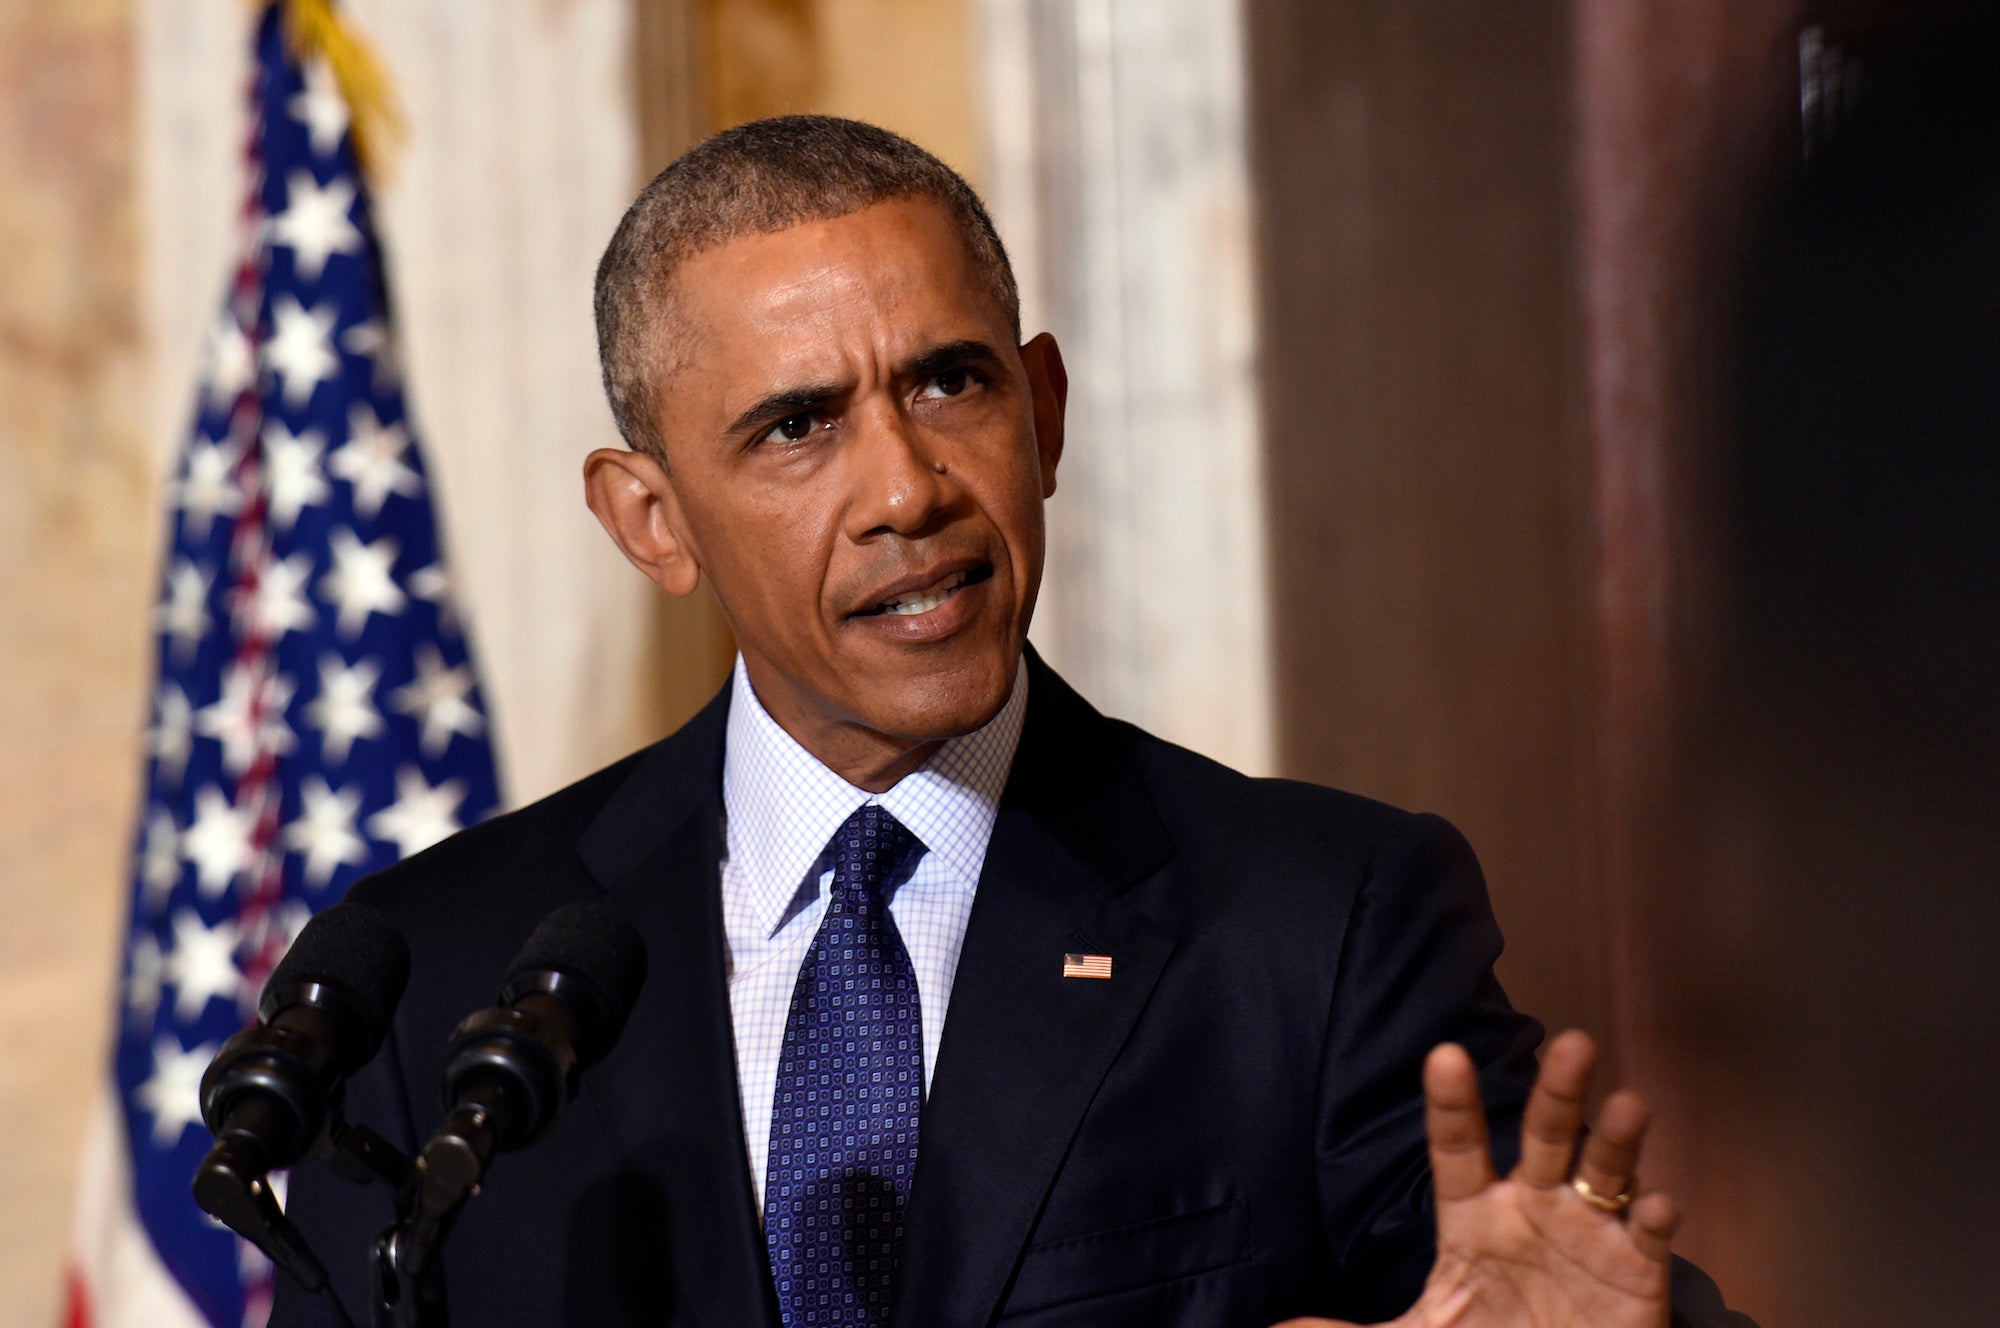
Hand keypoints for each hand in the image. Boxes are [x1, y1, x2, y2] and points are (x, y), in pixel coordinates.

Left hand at [1275, 1030, 1677, 1327]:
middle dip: (1559, 1090)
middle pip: (1546, 1135)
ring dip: (1618, 1138)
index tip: (1442, 1054)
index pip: (1457, 1148)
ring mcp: (1590, 1233)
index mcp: (1476, 1213)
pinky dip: (1656, 1220)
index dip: (1451, 1106)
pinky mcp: (1638, 1271)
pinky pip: (1648, 1236)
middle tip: (1572, 1042)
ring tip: (1627, 1104)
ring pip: (1607, 1169)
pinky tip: (1658, 1204)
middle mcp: (1535, 1206)